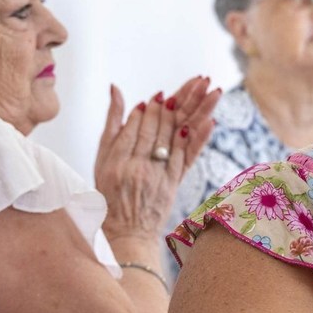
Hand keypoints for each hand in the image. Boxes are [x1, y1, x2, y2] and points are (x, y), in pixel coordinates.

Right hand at [94, 77, 220, 244]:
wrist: (125, 232)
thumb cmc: (110, 193)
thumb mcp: (102, 158)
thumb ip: (112, 122)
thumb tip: (117, 89)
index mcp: (117, 159)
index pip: (139, 125)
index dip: (152, 108)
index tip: (163, 94)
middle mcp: (139, 166)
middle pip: (162, 126)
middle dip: (181, 100)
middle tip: (198, 80)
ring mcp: (158, 175)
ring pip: (179, 136)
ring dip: (197, 111)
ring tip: (211, 89)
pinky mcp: (174, 184)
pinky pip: (188, 157)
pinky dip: (199, 138)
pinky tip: (210, 120)